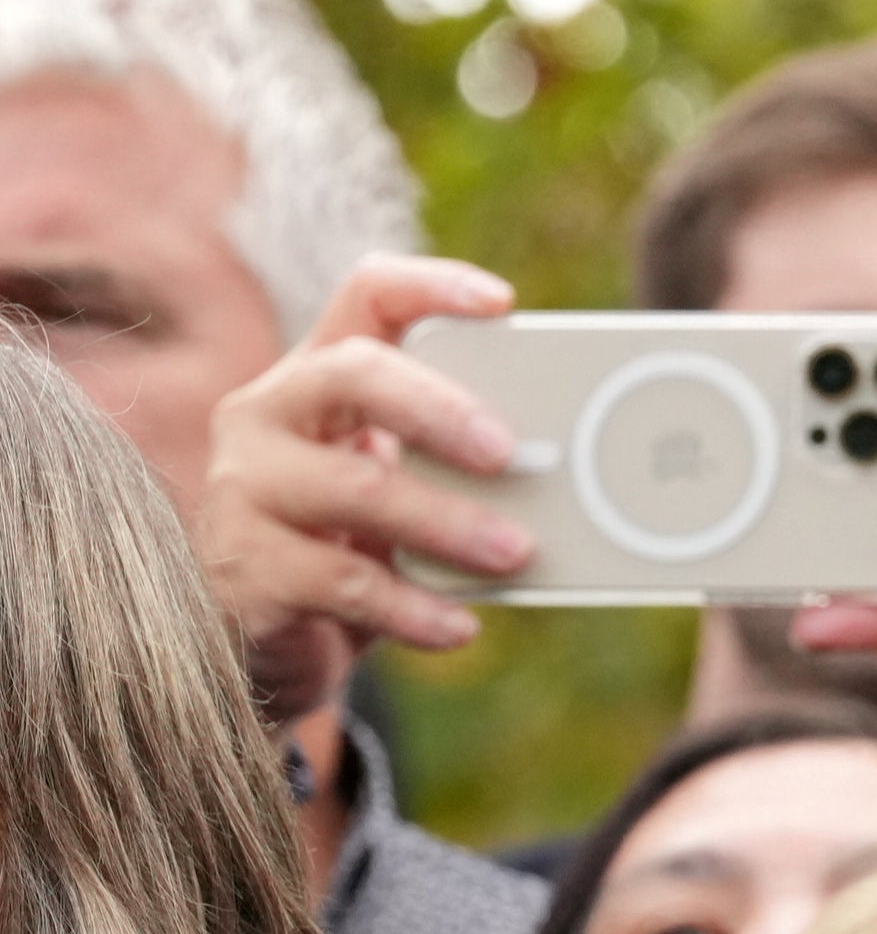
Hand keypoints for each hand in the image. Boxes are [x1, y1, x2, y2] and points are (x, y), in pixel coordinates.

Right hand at [196, 253, 528, 721]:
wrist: (260, 646)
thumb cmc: (351, 554)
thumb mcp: (402, 501)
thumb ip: (459, 478)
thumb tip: (574, 488)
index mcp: (317, 381)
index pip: (365, 298)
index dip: (429, 287)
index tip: (502, 303)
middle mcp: (267, 416)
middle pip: (352, 374)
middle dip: (440, 408)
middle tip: (512, 454)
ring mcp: (244, 490)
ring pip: (355, 487)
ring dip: (447, 521)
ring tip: (515, 552)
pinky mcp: (245, 570)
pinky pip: (343, 584)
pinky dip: (413, 607)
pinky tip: (459, 625)